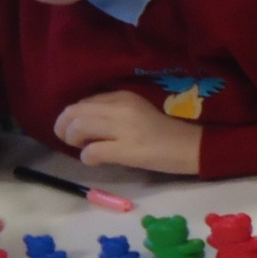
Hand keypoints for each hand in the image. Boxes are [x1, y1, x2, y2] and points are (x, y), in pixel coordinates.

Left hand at [52, 90, 201, 174]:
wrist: (192, 148)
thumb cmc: (165, 133)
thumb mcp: (137, 113)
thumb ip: (113, 113)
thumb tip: (83, 125)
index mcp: (123, 96)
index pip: (83, 101)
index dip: (73, 116)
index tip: (77, 129)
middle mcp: (121, 107)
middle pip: (74, 112)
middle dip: (64, 127)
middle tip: (70, 141)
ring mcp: (124, 128)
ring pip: (78, 128)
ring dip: (73, 140)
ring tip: (82, 149)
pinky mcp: (128, 149)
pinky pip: (92, 150)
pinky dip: (87, 157)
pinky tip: (95, 161)